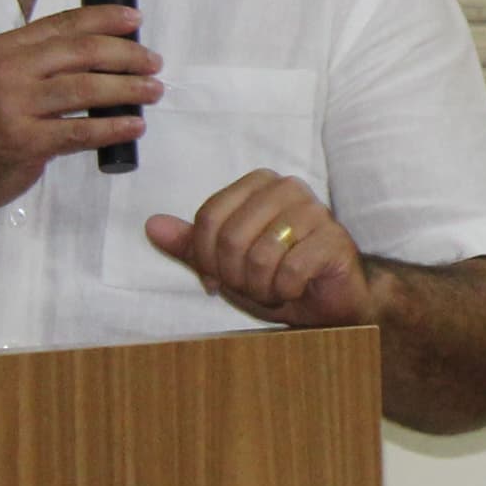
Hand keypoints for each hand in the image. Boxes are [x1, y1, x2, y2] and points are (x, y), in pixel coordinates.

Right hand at [0, 6, 159, 210]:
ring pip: (85, 88)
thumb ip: (38, 62)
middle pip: (81, 52)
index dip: (104, 19)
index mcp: (5, 49)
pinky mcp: (26, 142)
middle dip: (125, 54)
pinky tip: (133, 126)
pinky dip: (112, 127)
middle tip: (153, 62)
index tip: (134, 20)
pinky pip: (80, 131)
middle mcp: (9, 71)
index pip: (63, 24)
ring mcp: (15, 106)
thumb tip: (101, 51)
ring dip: (127, 88)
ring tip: (153, 90)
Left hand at [145, 169, 368, 328]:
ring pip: (259, 256)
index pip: (208, 217)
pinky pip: (289, 271)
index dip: (206, 258)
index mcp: (258, 184)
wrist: (331, 300)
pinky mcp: (334, 239)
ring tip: (273, 289)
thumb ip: (191, 245)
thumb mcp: (226, 264)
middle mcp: (287, 188)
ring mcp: (314, 211)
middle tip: (252, 286)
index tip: (218, 278)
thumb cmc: (278, 276)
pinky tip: (295, 289)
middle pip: (230, 237)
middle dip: (235, 276)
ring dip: (261, 287)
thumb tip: (152, 225)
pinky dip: (285, 291)